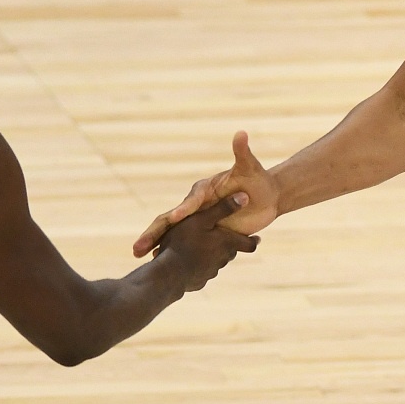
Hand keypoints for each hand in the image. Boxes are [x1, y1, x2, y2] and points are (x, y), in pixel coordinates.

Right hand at [134, 131, 278, 256]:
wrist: (266, 197)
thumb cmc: (257, 180)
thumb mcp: (249, 167)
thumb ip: (242, 152)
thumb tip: (241, 132)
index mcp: (203, 191)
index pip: (189, 202)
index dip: (181, 210)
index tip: (174, 218)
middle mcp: (196, 206)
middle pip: (170, 220)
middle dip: (153, 234)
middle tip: (138, 248)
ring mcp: (198, 221)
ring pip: (174, 236)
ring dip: (160, 247)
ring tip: (148, 261)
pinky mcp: (205, 234)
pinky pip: (186, 245)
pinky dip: (174, 255)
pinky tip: (166, 271)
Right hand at [155, 193, 260, 290]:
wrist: (169, 274)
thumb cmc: (184, 242)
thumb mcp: (203, 219)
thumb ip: (223, 208)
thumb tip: (245, 197)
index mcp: (227, 243)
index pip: (250, 244)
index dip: (253, 240)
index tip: (257, 238)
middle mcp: (223, 259)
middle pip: (231, 251)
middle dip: (228, 244)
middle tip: (221, 237)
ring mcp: (211, 272)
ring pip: (217, 261)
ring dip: (212, 254)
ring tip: (199, 247)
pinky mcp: (199, 281)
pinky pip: (202, 271)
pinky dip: (199, 265)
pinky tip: (187, 261)